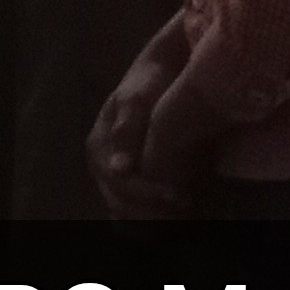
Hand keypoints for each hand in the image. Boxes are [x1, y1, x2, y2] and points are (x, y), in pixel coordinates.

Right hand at [87, 20, 204, 220]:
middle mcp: (105, 167)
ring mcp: (121, 177)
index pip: (119, 185)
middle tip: (189, 208)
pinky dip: (160, 217)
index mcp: (100, 149)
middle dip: (154, 213)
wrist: (165, 71)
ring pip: (130, 212)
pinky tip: (185, 214)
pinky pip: (143, 210)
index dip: (147, 196)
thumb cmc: (150, 82)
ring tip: (189, 214)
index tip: (180, 197)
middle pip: (122, 205)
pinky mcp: (139, 181)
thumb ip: (126, 130)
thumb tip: (118, 169)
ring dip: (157, 219)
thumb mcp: (136, 99)